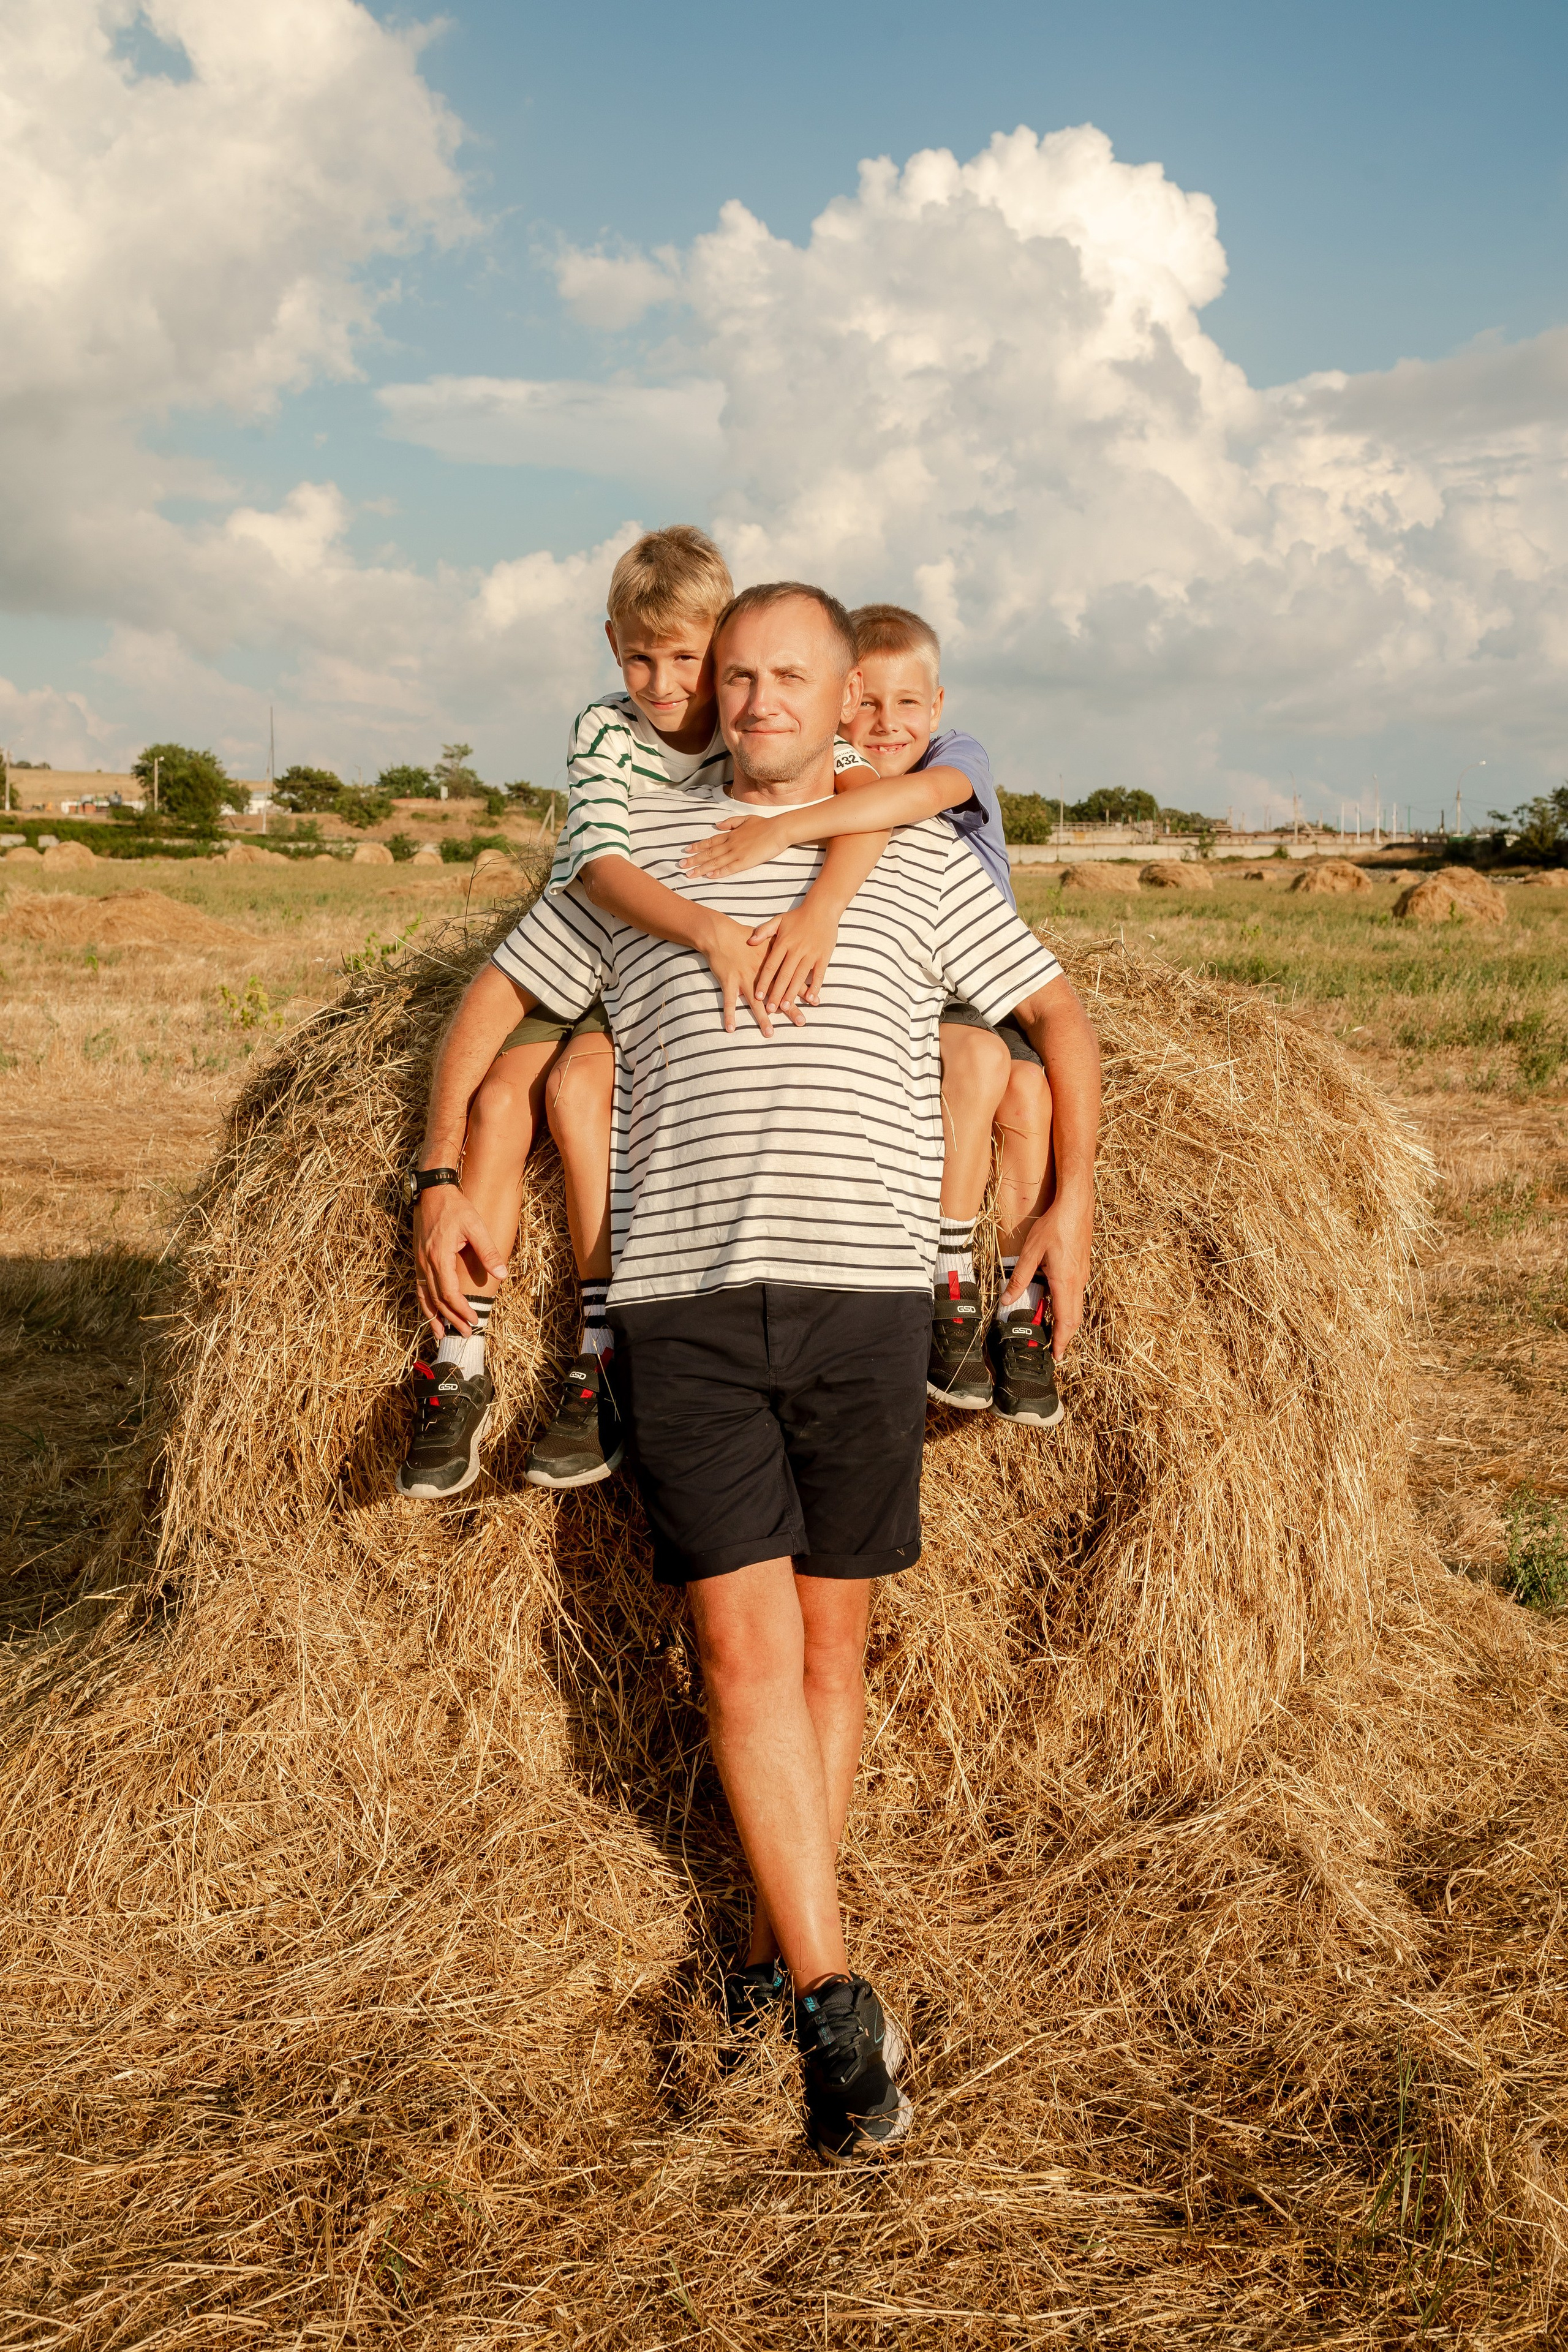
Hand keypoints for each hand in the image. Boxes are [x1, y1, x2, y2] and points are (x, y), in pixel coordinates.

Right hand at [414, 1185, 507, 1342]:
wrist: (431, 1191)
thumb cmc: (455, 1207)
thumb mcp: (476, 1226)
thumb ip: (488, 1251)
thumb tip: (502, 1274)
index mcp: (439, 1257)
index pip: (449, 1293)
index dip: (461, 1309)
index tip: (474, 1320)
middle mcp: (425, 1263)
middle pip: (437, 1299)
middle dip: (451, 1319)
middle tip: (466, 1334)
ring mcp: (418, 1262)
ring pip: (424, 1297)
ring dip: (434, 1317)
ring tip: (442, 1335)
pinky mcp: (417, 1259)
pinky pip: (419, 1287)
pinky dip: (424, 1304)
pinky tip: (429, 1314)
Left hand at [681, 811, 794, 879]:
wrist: (779, 829)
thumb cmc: (765, 824)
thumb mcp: (745, 819)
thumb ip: (731, 822)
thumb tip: (718, 824)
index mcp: (731, 834)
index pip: (710, 841)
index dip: (697, 846)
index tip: (686, 850)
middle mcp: (730, 843)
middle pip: (708, 853)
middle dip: (693, 859)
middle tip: (680, 865)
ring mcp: (737, 853)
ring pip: (715, 862)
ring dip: (701, 868)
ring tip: (689, 874)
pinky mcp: (745, 861)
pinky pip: (729, 868)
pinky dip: (718, 872)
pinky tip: (709, 875)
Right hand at [693, 908, 804, 1036]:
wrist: (720, 933)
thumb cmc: (743, 935)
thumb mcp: (765, 938)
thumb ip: (780, 946)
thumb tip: (795, 951)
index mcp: (771, 963)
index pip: (791, 978)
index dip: (803, 991)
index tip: (816, 1002)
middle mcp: (759, 973)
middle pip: (777, 994)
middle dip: (790, 1009)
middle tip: (801, 1022)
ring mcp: (744, 978)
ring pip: (755, 1003)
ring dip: (762, 1019)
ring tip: (770, 1033)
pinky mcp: (728, 981)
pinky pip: (729, 1001)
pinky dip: (729, 1015)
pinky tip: (731, 1029)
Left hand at [749, 899, 843, 1009]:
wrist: (822, 908)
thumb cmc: (798, 916)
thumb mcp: (778, 920)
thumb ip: (764, 931)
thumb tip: (749, 941)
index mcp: (783, 942)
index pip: (771, 966)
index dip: (764, 982)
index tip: (757, 996)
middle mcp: (796, 950)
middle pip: (784, 975)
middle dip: (776, 993)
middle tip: (770, 1009)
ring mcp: (811, 954)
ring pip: (800, 977)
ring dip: (793, 994)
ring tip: (786, 1008)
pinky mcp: (824, 956)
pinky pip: (819, 974)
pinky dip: (815, 986)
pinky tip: (810, 999)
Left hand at [1000, 1190, 1092, 1360]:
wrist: (1077, 1206)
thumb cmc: (1053, 1226)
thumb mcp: (1031, 1252)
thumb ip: (1019, 1279)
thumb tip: (1006, 1301)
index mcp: (1065, 1282)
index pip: (1066, 1321)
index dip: (1062, 1341)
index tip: (1058, 1357)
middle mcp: (1078, 1282)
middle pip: (1075, 1318)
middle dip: (1066, 1337)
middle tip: (1056, 1351)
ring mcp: (1082, 1275)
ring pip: (1077, 1307)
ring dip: (1068, 1323)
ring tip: (1055, 1333)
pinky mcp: (1082, 1268)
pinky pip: (1077, 1295)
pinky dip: (1069, 1308)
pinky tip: (1057, 1305)